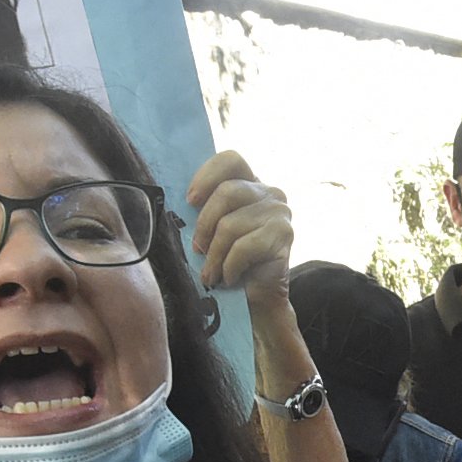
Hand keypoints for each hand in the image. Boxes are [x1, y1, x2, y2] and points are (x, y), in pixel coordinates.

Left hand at [187, 152, 293, 307]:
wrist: (257, 301)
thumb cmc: (229, 263)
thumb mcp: (213, 230)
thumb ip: (204, 209)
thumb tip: (176, 201)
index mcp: (251, 185)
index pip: (231, 160)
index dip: (207, 176)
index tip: (190, 200)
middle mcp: (270, 193)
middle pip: (227, 192)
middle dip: (205, 224)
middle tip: (197, 249)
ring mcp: (280, 213)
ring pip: (231, 224)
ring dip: (215, 254)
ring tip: (211, 273)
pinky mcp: (285, 235)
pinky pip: (244, 246)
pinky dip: (230, 266)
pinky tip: (229, 278)